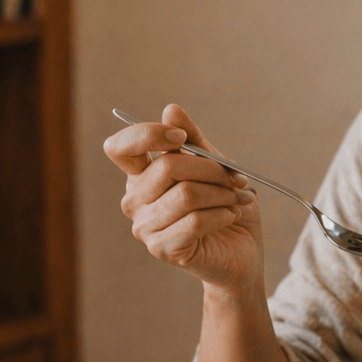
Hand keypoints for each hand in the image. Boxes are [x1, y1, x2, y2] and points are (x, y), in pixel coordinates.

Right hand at [103, 104, 262, 292]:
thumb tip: (171, 110)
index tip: (182, 138)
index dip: (148, 134)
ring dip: (222, 193)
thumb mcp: (215, 166)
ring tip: (238, 199)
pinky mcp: (162, 249)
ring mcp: (145, 227)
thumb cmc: (226, 206)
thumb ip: (193, 140)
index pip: (120, 147)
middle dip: (212, 168)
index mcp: (141, 175)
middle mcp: (135, 200)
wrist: (241, 252)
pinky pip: (195, 221)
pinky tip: (231, 215)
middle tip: (238, 178)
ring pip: (186, 194)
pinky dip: (222, 214)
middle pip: (167, 167)